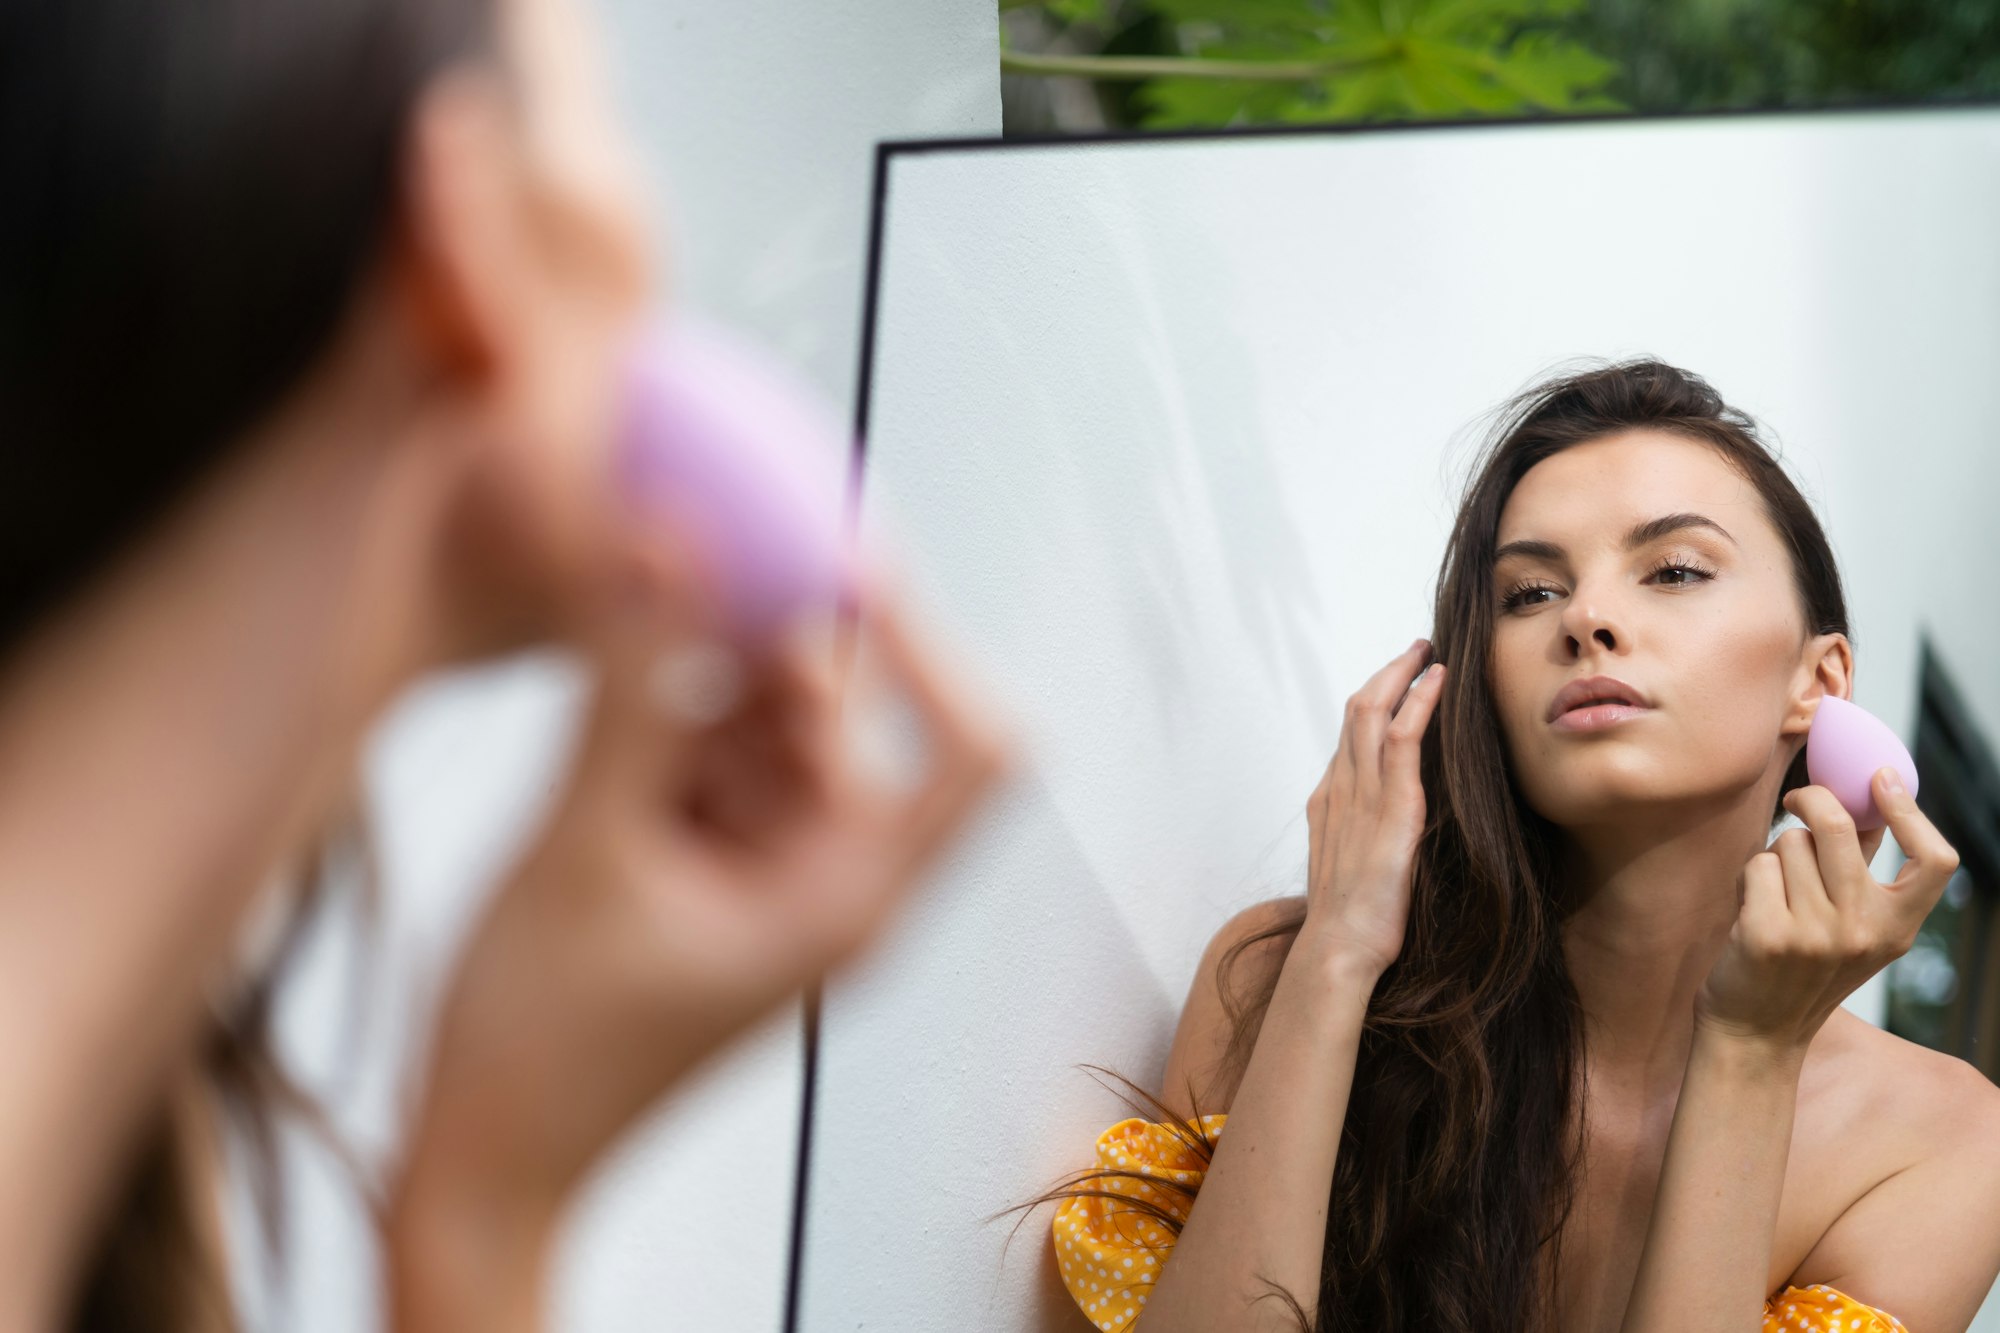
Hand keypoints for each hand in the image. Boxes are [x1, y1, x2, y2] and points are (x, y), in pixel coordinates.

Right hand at [387, 555, 1012, 1290]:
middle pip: (845, 721)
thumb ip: (630, 688)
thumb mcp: (581, 846)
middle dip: (760, 661)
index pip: (971, 753)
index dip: (933, 648)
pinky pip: (714, 763)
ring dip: (697, 698)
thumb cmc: (542, 1049)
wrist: (484, 1154)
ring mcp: (770, 874)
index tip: (847, 566)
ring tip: (609, 732)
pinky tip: (598, 755)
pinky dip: (665, 732)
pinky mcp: (713, 867)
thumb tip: (666, 546)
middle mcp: (830, 881)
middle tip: (671, 599)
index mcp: (847, 896)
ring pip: (768, 730)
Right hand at [1301, 638, 1445, 979]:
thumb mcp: (1357, 868)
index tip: (1399, 681)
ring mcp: (1359, 793)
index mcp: (1330, 800)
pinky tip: (1438, 681)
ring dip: (1402, 674)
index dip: (1374, 700)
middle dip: (1386, 673)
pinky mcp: (1390, 806)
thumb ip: (1368, 837)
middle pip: (1356, 710)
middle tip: (1415, 650)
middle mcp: (1339, 787)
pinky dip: (1419, 701)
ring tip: (1428, 652)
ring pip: (1372, 711)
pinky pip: (1401, 738)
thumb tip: (1395, 829)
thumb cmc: (1353, 923)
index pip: (1350, 735)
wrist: (1340, 948)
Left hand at [1694, 770, 1959, 1052]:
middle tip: (1798, 799)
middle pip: (1839, 827)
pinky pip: (1758, 865)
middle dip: (1811, 800)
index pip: (1935, 861)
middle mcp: (1864, 931)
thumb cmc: (1802, 967)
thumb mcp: (1853, 929)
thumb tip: (1868, 802)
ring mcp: (1817, 934)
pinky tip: (1751, 908)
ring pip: (1790, 842)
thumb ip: (1864, 872)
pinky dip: (1749, 877)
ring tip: (1774, 893)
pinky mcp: (1770, 935)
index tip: (1881, 780)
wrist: (1757, 1031)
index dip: (1911, 812)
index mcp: (1897, 929)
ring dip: (1775, 854)